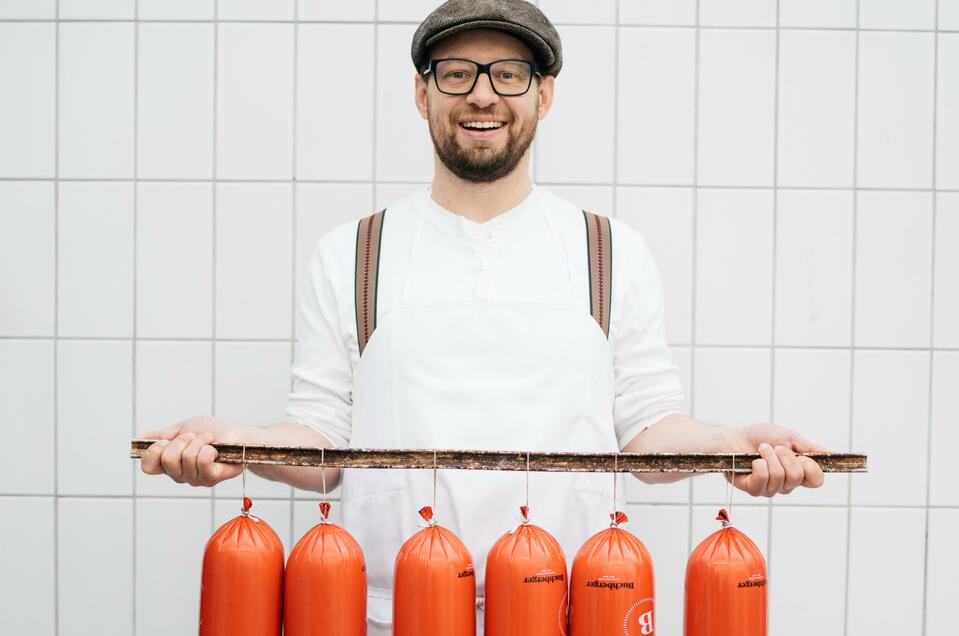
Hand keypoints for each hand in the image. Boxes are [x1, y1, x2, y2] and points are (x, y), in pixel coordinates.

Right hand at [139, 416, 254, 487]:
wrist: (240, 436)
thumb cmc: (214, 432)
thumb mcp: (184, 428)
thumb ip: (162, 435)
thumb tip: (139, 439)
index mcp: (170, 463)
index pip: (148, 466)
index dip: (154, 451)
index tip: (166, 440)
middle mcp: (180, 475)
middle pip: (167, 460)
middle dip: (182, 440)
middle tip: (195, 437)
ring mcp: (195, 479)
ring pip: (185, 458)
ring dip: (198, 441)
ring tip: (209, 440)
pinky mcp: (212, 479)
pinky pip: (202, 461)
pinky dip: (208, 448)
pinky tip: (215, 448)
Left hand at [719, 423, 828, 497]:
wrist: (733, 436)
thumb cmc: (760, 436)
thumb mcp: (788, 437)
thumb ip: (809, 447)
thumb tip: (831, 454)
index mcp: (798, 471)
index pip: (816, 481)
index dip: (811, 468)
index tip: (800, 454)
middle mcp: (786, 484)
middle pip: (797, 477)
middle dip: (785, 456)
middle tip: (774, 447)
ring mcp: (769, 488)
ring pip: (779, 477)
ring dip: (769, 457)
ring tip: (761, 450)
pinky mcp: (753, 489)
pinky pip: (763, 479)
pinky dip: (759, 464)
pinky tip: (753, 460)